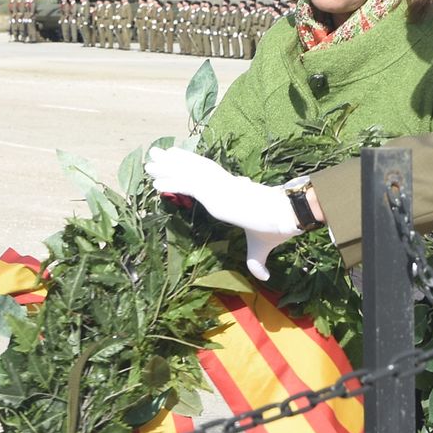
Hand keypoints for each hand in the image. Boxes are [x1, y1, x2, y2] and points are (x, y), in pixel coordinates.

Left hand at [144, 146, 300, 280]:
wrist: (284, 215)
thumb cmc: (276, 226)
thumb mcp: (262, 245)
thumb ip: (257, 259)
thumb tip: (263, 276)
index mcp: (233, 190)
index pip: (207, 176)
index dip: (191, 168)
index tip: (178, 162)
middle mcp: (223, 185)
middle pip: (193, 169)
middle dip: (172, 162)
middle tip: (154, 155)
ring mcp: (218, 188)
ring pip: (187, 173)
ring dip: (166, 168)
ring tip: (149, 161)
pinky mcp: (215, 195)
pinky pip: (188, 186)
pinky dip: (171, 182)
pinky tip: (155, 182)